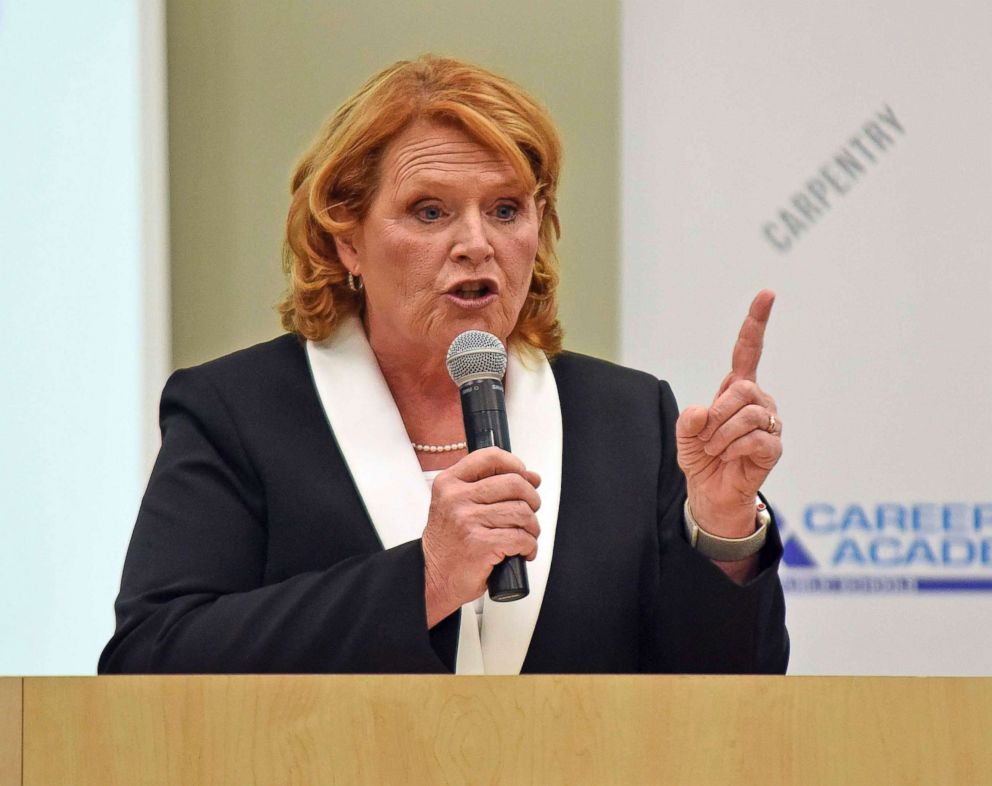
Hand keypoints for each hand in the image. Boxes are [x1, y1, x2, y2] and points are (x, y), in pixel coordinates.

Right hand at [422, 447, 540, 627]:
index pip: (491, 457)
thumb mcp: (457, 504)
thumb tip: (531, 477)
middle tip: (528, 512)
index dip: (515, 465)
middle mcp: (456, 498)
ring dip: (532, 526)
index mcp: (450, 483)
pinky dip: (529, 546)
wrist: (432, 578)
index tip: (524, 477)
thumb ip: (488, 486)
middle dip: (531, 499)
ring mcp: (468, 521)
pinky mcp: (481, 545)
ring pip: (521, 512)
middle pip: (514, 484)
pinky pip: (522, 538)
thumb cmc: (448, 543)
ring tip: (525, 535)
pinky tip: (522, 551)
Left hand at [676, 290, 782, 536]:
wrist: (711, 491)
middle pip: (741, 389)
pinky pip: (756, 438)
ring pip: (748, 414)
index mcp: (736, 389)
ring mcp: (770, 422)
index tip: (767, 294)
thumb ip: (689, 420)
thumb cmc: (701, 457)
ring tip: (715, 450)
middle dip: (716, 414)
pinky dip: (734, 449)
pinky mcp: (774, 446)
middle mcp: (758, 400)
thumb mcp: (685, 435)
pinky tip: (730, 458)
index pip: (748, 349)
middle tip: (705, 437)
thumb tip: (704, 410)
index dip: (756, 322)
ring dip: (721, 436)